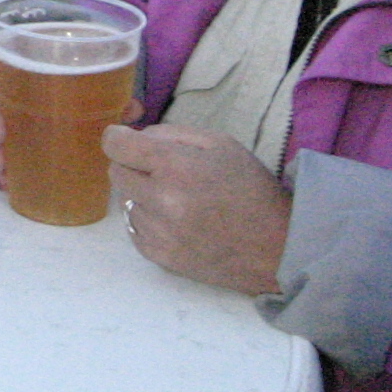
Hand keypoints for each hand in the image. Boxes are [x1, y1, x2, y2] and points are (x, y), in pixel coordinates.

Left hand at [107, 122, 291, 295]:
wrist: (276, 246)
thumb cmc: (251, 188)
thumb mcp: (220, 144)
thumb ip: (172, 134)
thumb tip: (135, 136)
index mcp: (176, 167)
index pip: (116, 145)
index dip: (118, 138)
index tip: (126, 139)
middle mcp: (160, 201)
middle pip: (115, 172)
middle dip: (132, 165)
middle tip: (160, 169)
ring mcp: (158, 233)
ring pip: (125, 201)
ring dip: (142, 195)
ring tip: (177, 199)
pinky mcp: (159, 257)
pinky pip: (133, 228)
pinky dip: (148, 220)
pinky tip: (176, 220)